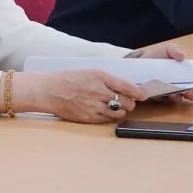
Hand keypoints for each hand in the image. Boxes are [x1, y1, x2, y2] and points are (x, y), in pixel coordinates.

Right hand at [18, 70, 147, 122]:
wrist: (49, 90)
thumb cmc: (69, 79)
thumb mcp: (90, 72)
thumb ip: (108, 80)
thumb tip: (125, 87)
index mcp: (99, 77)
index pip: (125, 86)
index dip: (137, 92)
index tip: (143, 95)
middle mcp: (98, 91)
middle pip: (124, 101)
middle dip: (129, 102)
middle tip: (129, 101)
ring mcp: (93, 106)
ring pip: (117, 112)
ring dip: (121, 110)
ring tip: (117, 107)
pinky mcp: (88, 117)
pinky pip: (106, 120)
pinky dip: (110, 117)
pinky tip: (107, 112)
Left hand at [133, 44, 192, 100]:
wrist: (137, 67)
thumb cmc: (154, 57)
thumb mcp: (165, 50)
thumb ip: (174, 50)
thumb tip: (183, 56)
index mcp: (184, 70)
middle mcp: (181, 81)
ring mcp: (173, 89)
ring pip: (185, 95)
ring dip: (188, 94)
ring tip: (186, 93)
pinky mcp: (164, 97)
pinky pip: (172, 99)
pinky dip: (175, 98)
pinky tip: (174, 96)